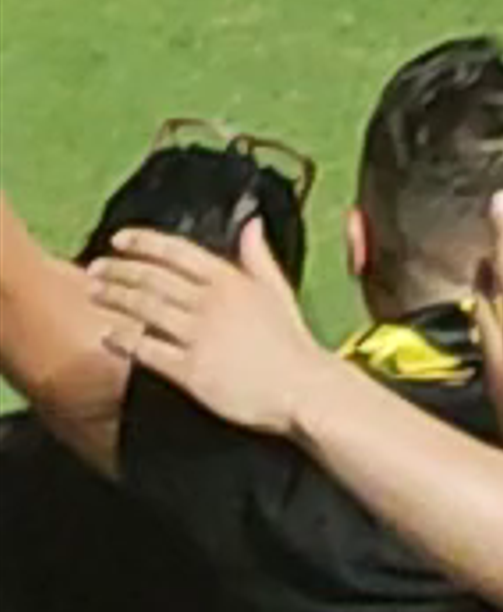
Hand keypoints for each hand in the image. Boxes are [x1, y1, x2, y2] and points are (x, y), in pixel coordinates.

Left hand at [87, 223, 309, 432]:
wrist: (300, 388)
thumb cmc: (290, 341)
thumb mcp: (277, 289)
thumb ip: (258, 256)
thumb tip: (252, 223)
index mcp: (230, 279)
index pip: (177, 251)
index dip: (144, 242)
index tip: (119, 239)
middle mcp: (210, 303)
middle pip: (153, 279)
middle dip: (119, 270)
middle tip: (94, 268)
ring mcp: (198, 336)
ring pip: (145, 310)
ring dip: (115, 298)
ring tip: (94, 293)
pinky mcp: (190, 371)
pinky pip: (149, 352)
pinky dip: (125, 341)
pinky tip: (109, 336)